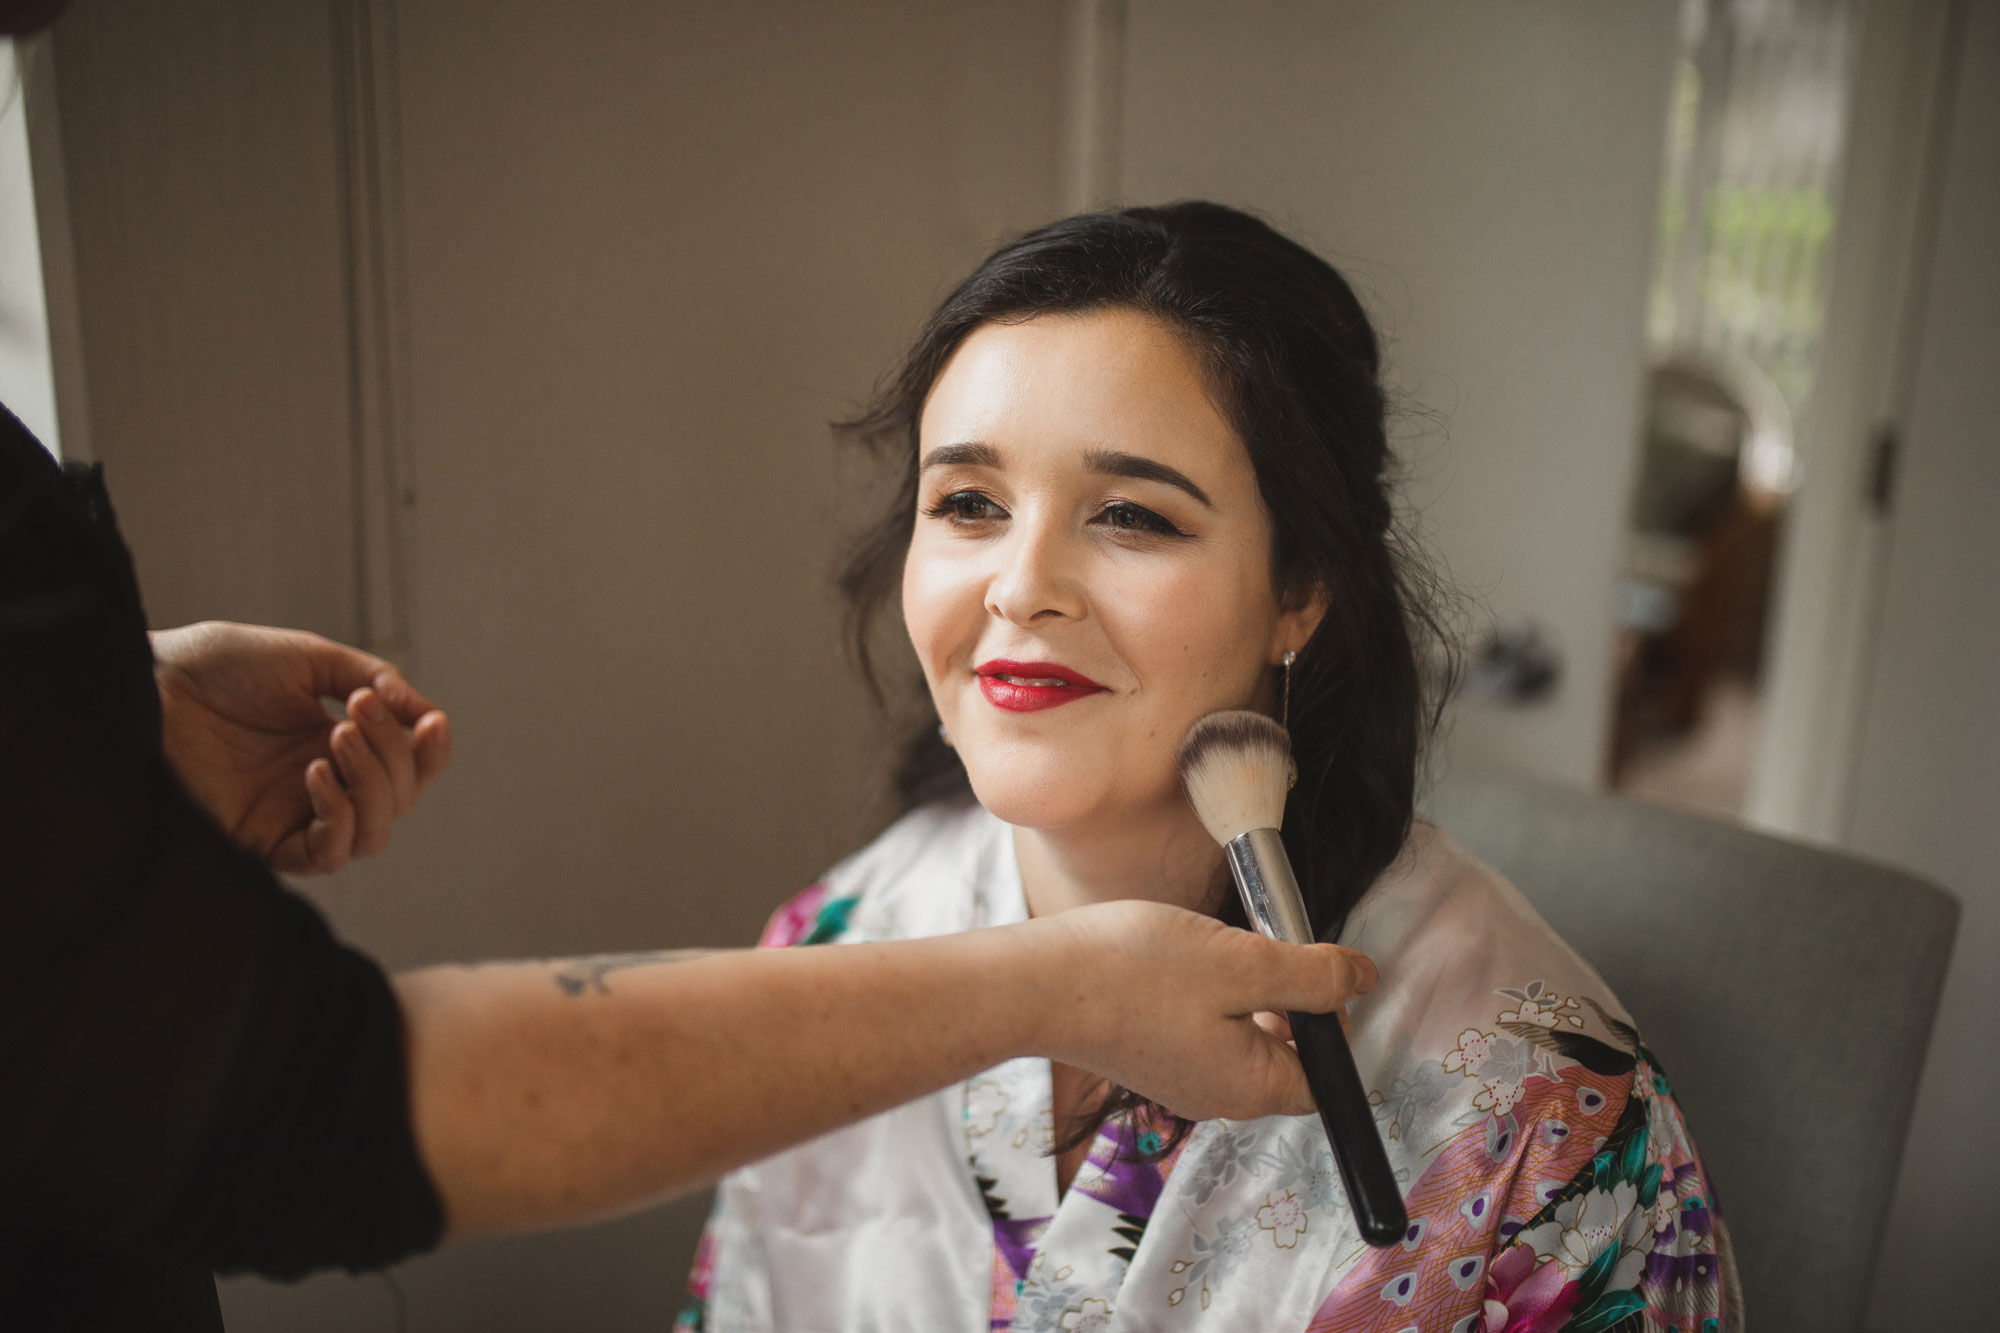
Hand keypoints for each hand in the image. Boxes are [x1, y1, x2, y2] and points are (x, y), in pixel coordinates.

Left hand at [152, 620, 450, 873]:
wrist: (155, 682)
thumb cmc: (222, 666)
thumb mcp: (313, 659)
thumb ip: (376, 677)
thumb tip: (423, 711)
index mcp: (340, 745)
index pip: (410, 767)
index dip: (432, 752)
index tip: (431, 722)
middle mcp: (325, 785)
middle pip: (400, 800)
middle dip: (393, 754)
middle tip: (358, 710)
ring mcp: (295, 816)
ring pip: (374, 835)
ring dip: (372, 786)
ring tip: (337, 734)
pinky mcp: (263, 842)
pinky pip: (324, 856)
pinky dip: (337, 817)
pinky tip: (316, 772)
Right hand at [1037, 900, 1376, 1121]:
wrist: (1035, 985)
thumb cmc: (1136, 973)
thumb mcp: (1242, 963)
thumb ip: (1312, 975)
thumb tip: (1365, 981)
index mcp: (1252, 1088)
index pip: (1325, 1071)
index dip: (1330, 1016)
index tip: (1305, 963)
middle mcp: (1218, 1097)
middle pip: (1283, 1052)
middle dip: (1284, 996)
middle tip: (1256, 944)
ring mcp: (1179, 1079)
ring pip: (1240, 1035)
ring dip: (1242, 989)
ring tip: (1212, 946)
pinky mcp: (1148, 1056)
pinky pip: (1200, 1030)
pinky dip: (1204, 995)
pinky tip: (1177, 960)